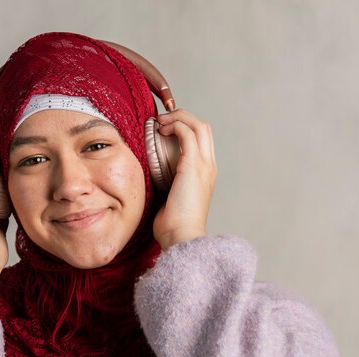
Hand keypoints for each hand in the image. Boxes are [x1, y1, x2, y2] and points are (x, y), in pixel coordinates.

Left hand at [153, 109, 216, 249]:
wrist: (181, 237)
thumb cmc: (173, 224)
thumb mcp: (169, 197)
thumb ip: (165, 182)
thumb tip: (149, 174)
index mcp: (205, 173)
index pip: (202, 139)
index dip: (185, 127)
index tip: (163, 129)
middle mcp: (209, 166)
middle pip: (203, 127)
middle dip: (182, 117)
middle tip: (161, 121)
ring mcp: (204, 165)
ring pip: (198, 125)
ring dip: (178, 117)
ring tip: (160, 122)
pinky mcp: (193, 165)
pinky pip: (187, 133)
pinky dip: (174, 125)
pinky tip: (160, 130)